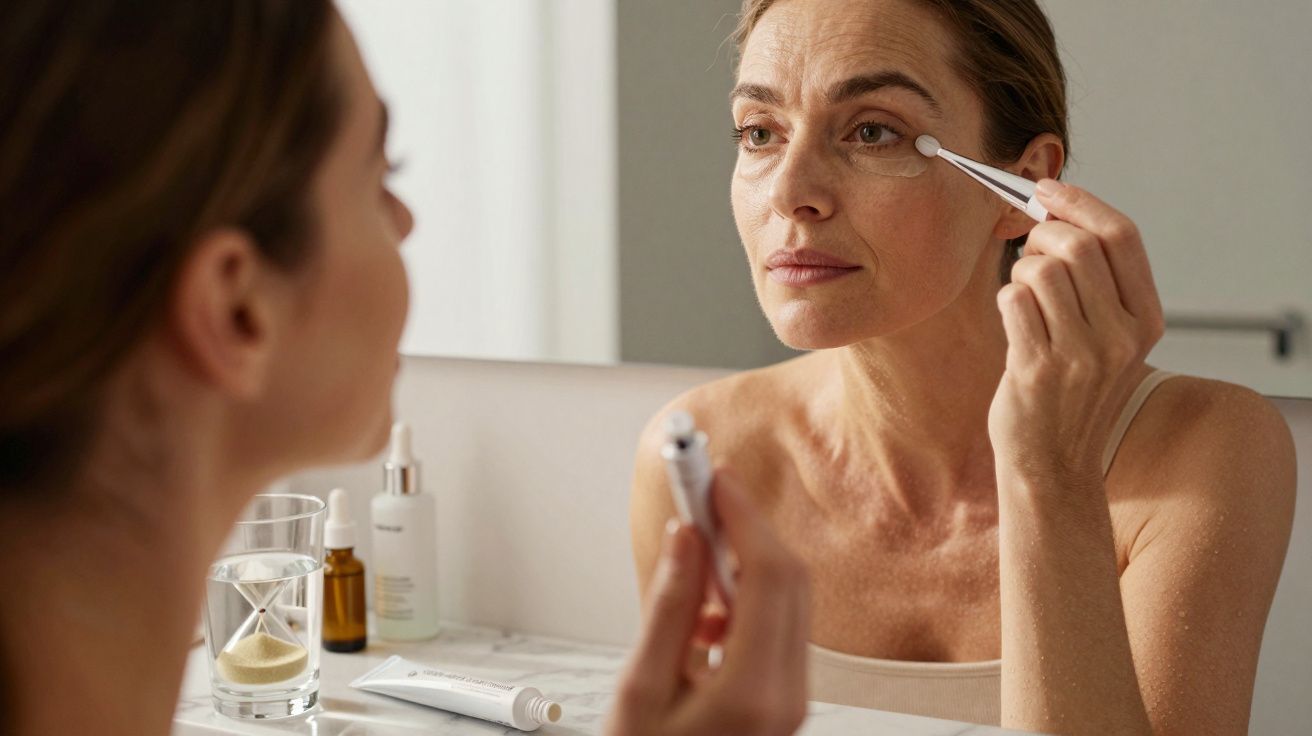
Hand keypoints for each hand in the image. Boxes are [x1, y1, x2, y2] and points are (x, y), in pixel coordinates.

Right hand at [605, 471, 809, 735]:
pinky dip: (743, 602)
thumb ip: (667, 609)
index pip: (769, 575)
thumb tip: (684, 540)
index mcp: (757, 692)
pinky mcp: (781, 700)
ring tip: (689, 553)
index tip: (711, 476)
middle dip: (746, 527)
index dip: (742, 514)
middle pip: (789, 580)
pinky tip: (700, 614)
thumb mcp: (640, 692)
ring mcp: (791, 701)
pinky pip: (775, 630)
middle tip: (701, 491)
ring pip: (786, 601)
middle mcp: (788, 695)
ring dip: (742, 564)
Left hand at [988, 179, 1164, 484]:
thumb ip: (1095, 280)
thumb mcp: (1105, 336)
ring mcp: (1082, 354)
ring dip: (1020, 270)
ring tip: (1022, 297)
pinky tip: (1013, 324)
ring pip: (1042, 269)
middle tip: (1027, 252)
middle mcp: (1121, 335)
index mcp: (1145, 319)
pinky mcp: (1038, 369)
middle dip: (1041, 235)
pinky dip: (1005, 299)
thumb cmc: (1069, 390)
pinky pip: (1013, 298)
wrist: (1053, 462)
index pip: (1121, 236)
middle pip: (1078, 245)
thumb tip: (1055, 210)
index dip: (1081, 202)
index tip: (1047, 189)